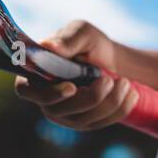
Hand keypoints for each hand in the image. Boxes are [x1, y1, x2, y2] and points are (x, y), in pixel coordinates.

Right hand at [13, 20, 141, 131]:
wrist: (111, 59)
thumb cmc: (89, 43)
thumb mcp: (82, 33)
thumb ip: (67, 39)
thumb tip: (49, 46)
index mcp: (34, 75)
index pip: (27, 92)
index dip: (47, 94)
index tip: (71, 87)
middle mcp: (45, 100)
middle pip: (59, 111)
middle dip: (89, 98)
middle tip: (109, 79)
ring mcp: (65, 115)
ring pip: (83, 120)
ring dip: (108, 102)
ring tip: (125, 82)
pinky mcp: (86, 123)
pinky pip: (101, 123)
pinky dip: (119, 109)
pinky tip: (131, 93)